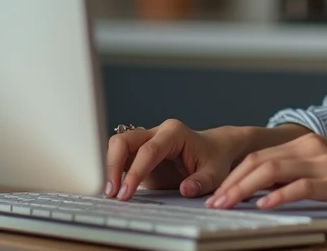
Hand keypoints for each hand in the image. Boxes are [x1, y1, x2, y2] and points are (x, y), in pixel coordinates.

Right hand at [106, 119, 243, 200]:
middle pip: (124, 140)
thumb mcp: (215, 173)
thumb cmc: (214, 159)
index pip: (148, 150)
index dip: (135, 171)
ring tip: (111, 194)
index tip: (126, 192)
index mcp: (174, 133)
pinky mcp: (139, 152)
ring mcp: (146, 140)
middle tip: (113, 193)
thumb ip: (202, 181)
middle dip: (114, 165)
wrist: (214, 150)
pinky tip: (114, 190)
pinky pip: (120, 156)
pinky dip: (114, 171)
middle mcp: (156, 133)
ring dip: (110, 168)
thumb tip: (185, 190)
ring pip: (117, 146)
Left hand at [205, 132, 326, 213]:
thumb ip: (292, 174)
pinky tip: (263, 205)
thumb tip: (258, 188)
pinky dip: (278, 196)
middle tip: (213, 202)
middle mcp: (310, 146)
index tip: (216, 192)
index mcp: (304, 143)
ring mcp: (323, 161)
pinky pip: (300, 186)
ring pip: (272, 170)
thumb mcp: (321, 172)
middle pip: (259, 160)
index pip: (258, 155)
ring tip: (228, 205)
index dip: (233, 174)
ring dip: (244, 189)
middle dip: (231, 182)